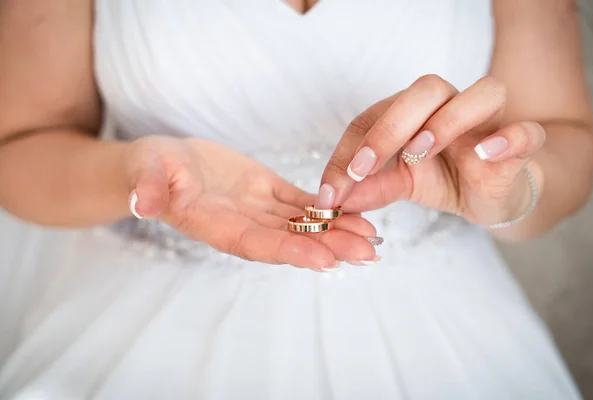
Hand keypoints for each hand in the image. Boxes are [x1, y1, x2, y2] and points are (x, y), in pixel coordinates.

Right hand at [124, 136, 376, 269]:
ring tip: (371, 235)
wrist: (162, 162)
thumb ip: (148, 188)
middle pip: (290, 240)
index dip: (291, 251)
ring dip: (336, 230)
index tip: (326, 259)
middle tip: (368, 253)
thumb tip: (142, 203)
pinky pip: (299, 202)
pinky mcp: (266, 191)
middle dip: (329, 246)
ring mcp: (258, 209)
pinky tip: (354, 210)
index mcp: (216, 226)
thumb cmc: (148, 168)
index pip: (258, 244)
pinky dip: (326, 207)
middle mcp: (243, 224)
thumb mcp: (144, 172)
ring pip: (302, 224)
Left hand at [318, 75, 545, 227]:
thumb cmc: (443, 179)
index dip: (352, 148)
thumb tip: (332, 198)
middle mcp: (452, 106)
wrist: (491, 196)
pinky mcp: (520, 147)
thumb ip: (369, 189)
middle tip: (366, 167)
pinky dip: (509, 139)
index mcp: (416, 112)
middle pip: (427, 89)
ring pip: (483, 93)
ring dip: (447, 121)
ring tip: (419, 153)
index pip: (378, 113)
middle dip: (390, 126)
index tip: (334, 188)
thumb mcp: (399, 186)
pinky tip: (484, 154)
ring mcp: (489, 123)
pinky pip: (528, 131)